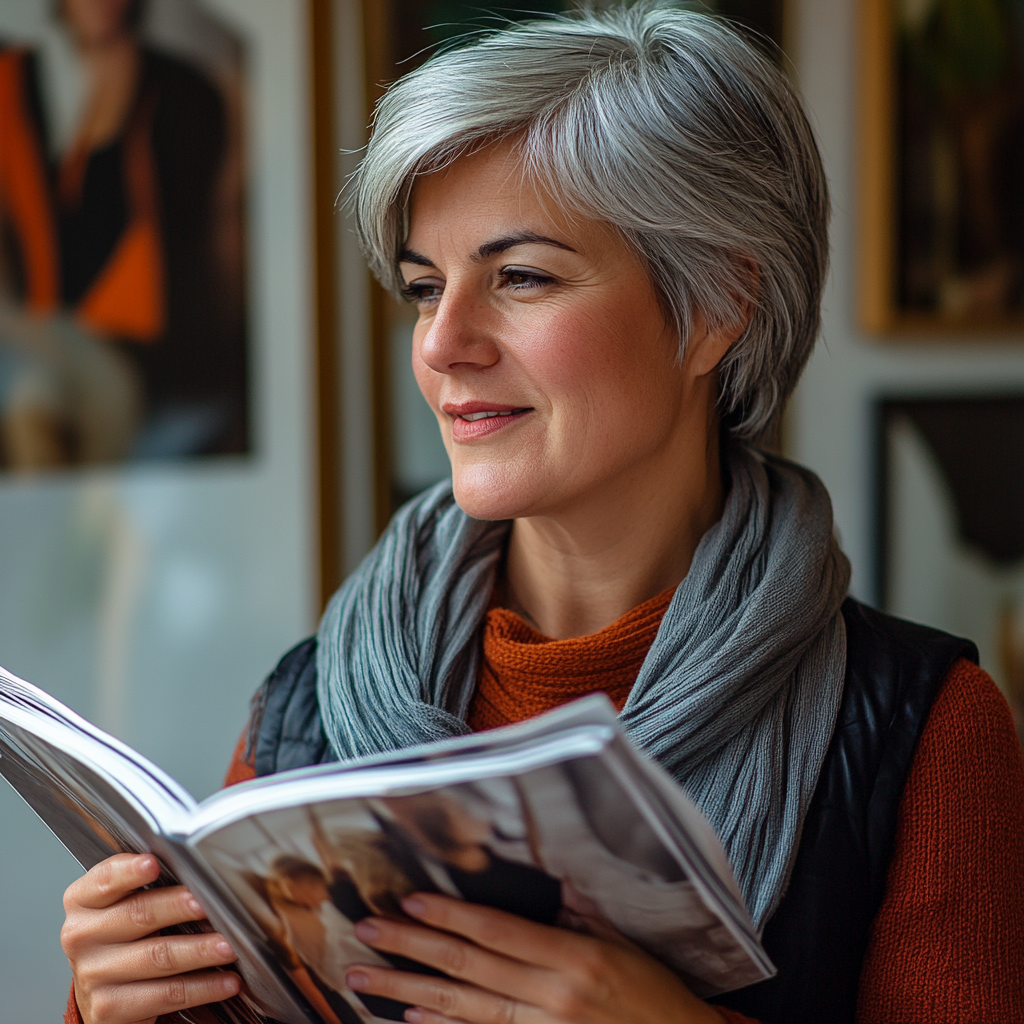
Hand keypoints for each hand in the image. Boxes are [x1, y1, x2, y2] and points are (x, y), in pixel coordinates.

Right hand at [61, 852, 240, 1023]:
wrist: (106, 989)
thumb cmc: (125, 934)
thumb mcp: (127, 903)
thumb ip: (152, 885)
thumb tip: (202, 875)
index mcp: (84, 901)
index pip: (104, 879)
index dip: (129, 871)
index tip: (153, 864)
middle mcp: (82, 936)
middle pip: (138, 915)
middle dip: (178, 908)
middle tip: (207, 904)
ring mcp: (93, 974)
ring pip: (157, 957)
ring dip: (200, 951)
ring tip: (229, 946)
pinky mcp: (110, 1008)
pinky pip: (165, 995)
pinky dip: (202, 987)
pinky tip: (225, 981)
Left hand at [344, 893, 725, 1023]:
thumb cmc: (657, 997)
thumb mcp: (624, 944)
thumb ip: (580, 917)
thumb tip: (552, 892)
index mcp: (573, 957)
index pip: (496, 930)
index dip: (449, 914)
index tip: (410, 902)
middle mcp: (551, 995)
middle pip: (467, 965)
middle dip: (411, 946)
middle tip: (367, 932)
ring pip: (461, 1005)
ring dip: (409, 989)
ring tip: (368, 978)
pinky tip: (411, 1018)